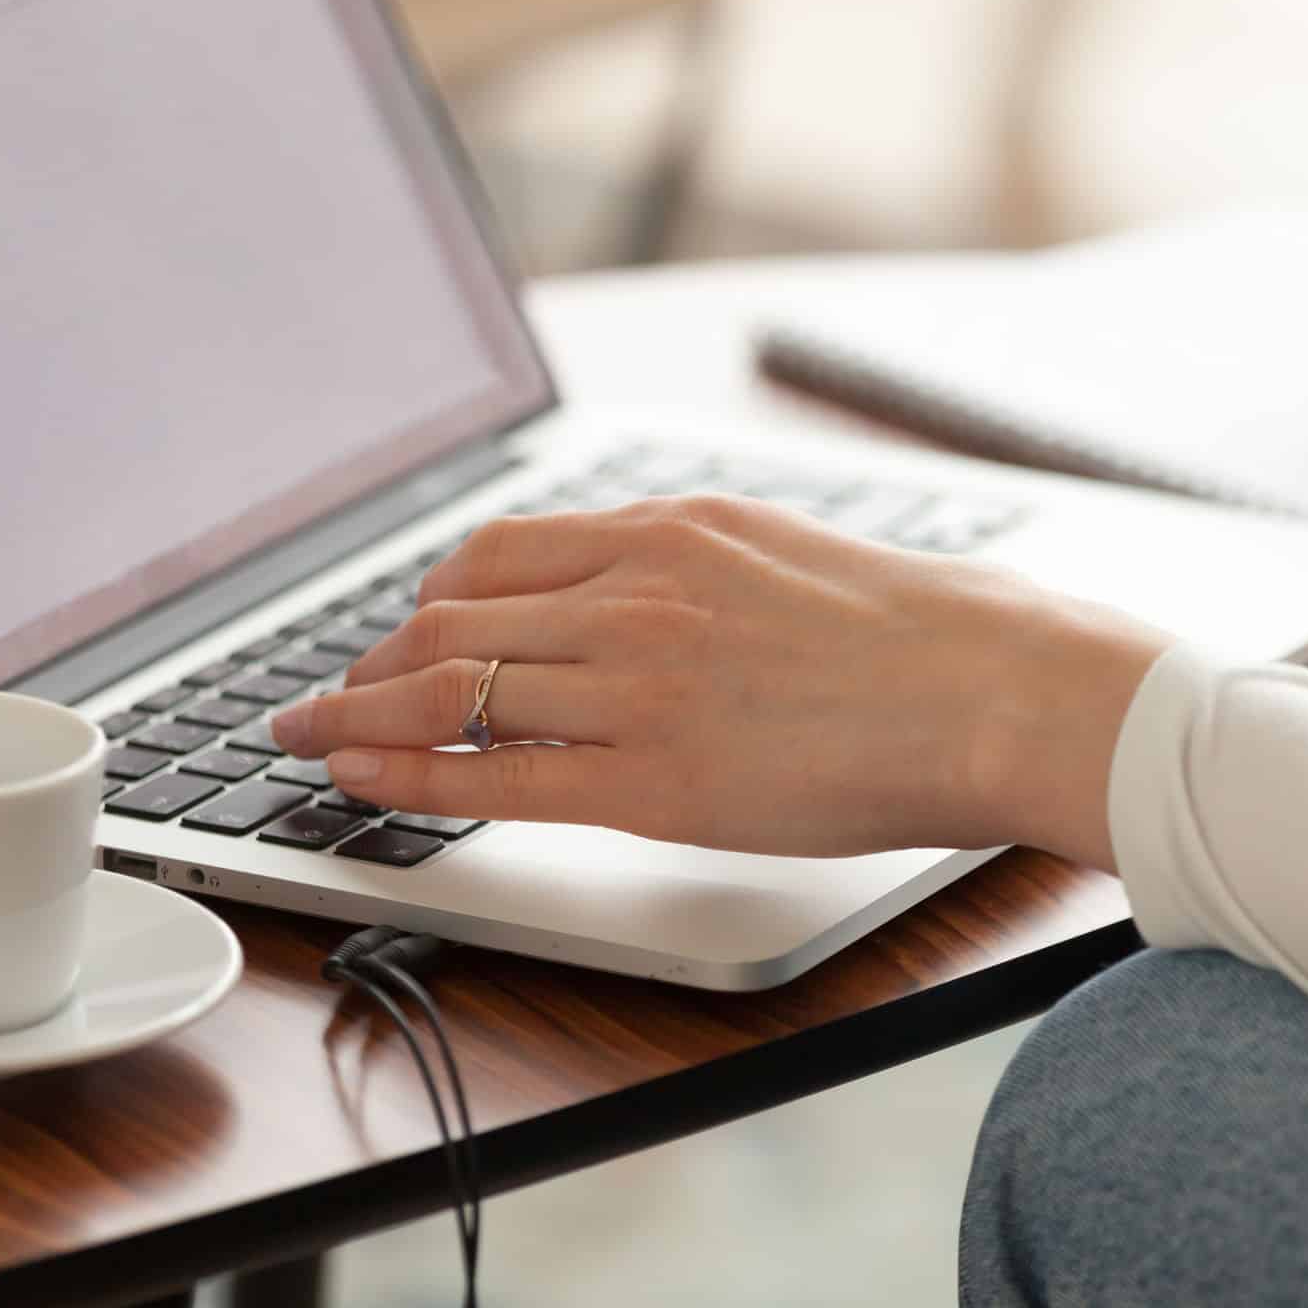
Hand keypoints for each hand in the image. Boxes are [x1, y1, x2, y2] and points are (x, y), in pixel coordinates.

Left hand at [270, 497, 1170, 866]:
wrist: (998, 687)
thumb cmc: (929, 633)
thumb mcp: (794, 553)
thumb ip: (706, 567)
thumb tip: (663, 593)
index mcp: (674, 528)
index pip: (500, 551)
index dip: (428, 598)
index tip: (404, 631)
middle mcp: (638, 590)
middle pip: (451, 616)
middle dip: (367, 660)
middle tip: (323, 696)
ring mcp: (639, 682)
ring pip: (451, 688)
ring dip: (360, 716)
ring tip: (309, 741)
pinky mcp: (654, 777)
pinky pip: (494, 772)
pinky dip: (408, 774)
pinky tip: (361, 779)